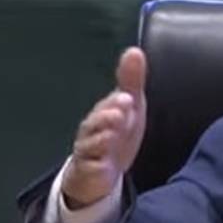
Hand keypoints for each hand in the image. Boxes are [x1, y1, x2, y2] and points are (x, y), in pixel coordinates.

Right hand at [61, 47, 147, 208]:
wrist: (100, 170)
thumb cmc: (116, 132)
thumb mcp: (128, 107)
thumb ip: (131, 81)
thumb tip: (134, 50)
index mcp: (103, 112)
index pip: (108, 105)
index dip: (117, 102)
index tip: (128, 98)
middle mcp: (92, 130)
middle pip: (96, 123)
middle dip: (107, 117)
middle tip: (121, 113)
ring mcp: (89, 151)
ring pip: (91, 144)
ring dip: (101, 139)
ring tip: (112, 134)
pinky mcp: (88, 172)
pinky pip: (89, 169)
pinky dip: (95, 167)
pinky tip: (104, 165)